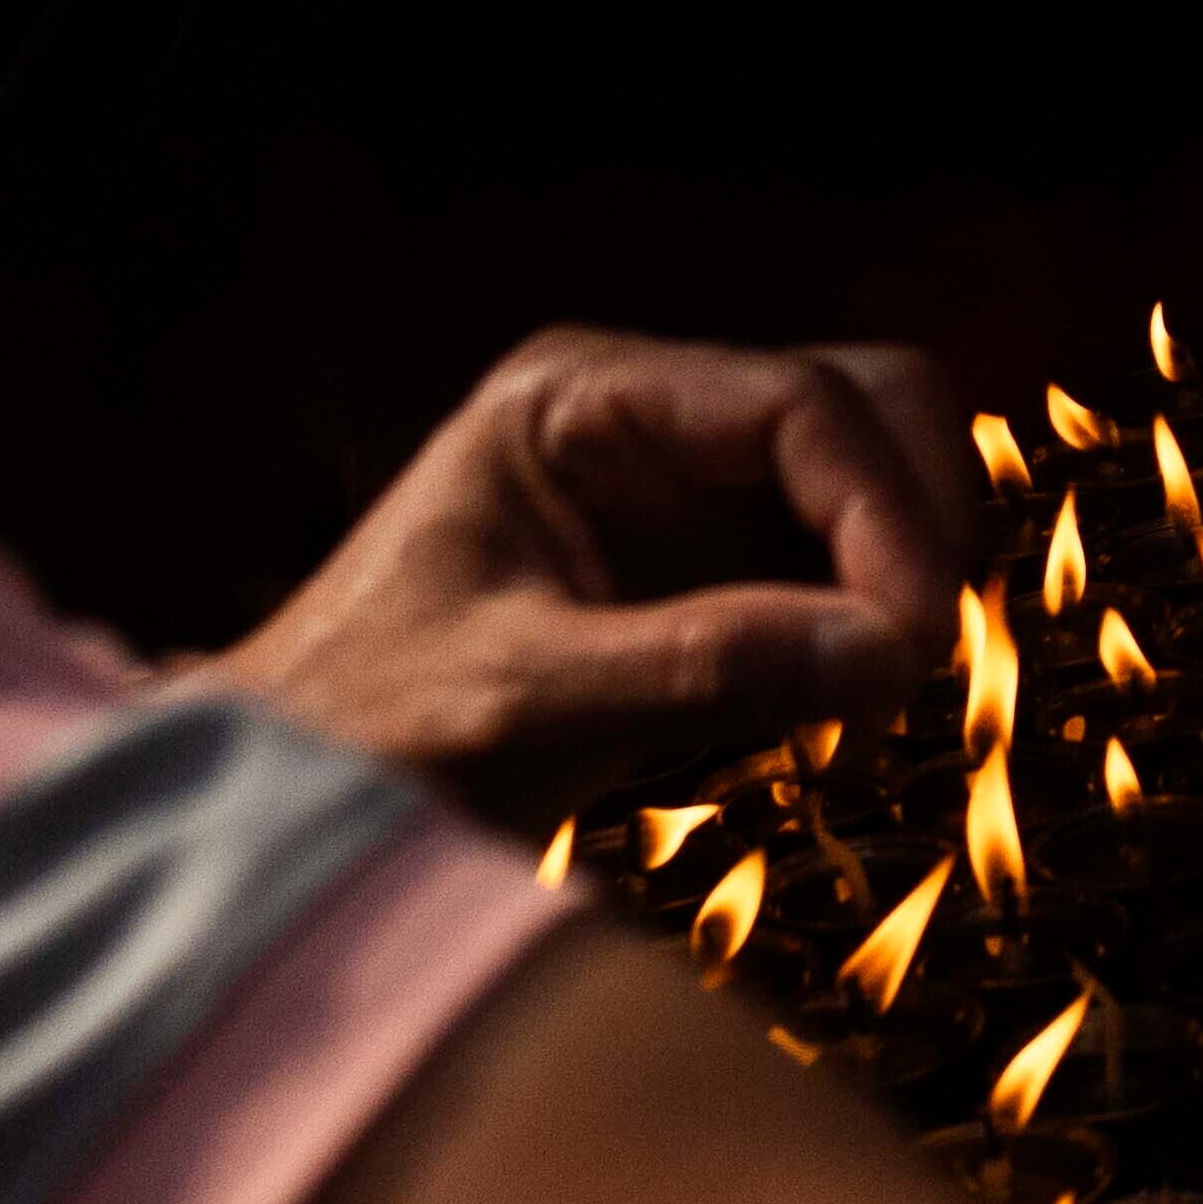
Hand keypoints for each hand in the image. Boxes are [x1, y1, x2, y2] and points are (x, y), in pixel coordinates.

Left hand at [214, 329, 989, 823]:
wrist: (286, 802)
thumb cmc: (366, 734)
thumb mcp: (520, 704)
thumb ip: (701, 666)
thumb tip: (895, 652)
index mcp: (581, 400)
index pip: (798, 404)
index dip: (882, 510)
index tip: (914, 640)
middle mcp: (653, 422)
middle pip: (866, 406)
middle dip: (916, 518)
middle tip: (914, 658)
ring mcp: (692, 495)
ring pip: (876, 480)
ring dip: (906, 570)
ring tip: (882, 689)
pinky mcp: (718, 577)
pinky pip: (848, 567)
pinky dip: (873, 623)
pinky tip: (846, 700)